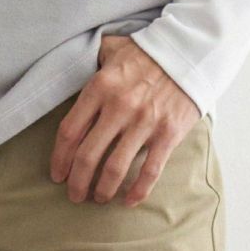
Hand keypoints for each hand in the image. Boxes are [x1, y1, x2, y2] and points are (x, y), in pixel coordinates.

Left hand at [50, 35, 200, 206]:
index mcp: (100, 87)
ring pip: (115, 169)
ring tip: (99, 199)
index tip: (57, 174)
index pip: (69, 131)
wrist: (191, 51)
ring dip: (103, 190)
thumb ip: (90, 62)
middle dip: (77, 182)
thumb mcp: (112, 49)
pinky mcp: (167, 134)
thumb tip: (71, 66)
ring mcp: (144, 122)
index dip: (59, 159)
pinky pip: (149, 171)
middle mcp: (119, 107)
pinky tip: (128, 201)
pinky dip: (138, 191)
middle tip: (75, 195)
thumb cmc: (148, 53)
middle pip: (87, 156)